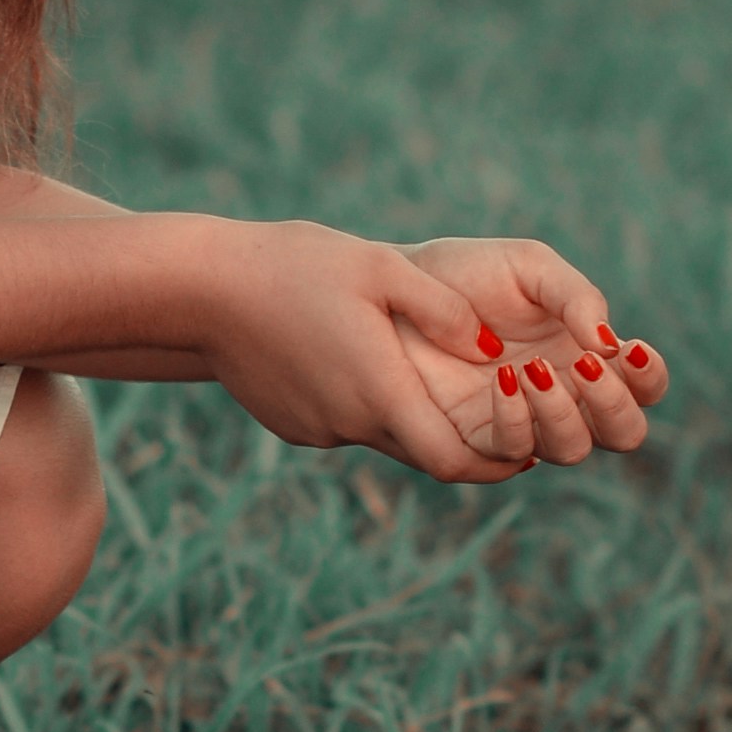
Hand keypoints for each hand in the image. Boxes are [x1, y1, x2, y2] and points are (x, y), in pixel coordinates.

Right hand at [197, 221, 510, 478]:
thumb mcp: (381, 268)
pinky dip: (365, 404)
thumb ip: (445, 309)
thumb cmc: (294, 266)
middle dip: (464, 440)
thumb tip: (492, 350)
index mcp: (380, 392)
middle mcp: (350, 424)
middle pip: (424, 454)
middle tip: (499, 415)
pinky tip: (354, 356)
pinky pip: (345, 423)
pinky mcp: (293, 424)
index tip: (531, 454)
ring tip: (417, 367)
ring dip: (409, 415)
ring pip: (383, 435)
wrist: (200, 289)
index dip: (499, 465)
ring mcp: (317, 429)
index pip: (453, 461)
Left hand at [399, 236, 667, 469]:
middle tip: (586, 367)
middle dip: (614, 406)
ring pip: (572, 450)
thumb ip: (577, 298)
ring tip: (535, 368)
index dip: (648, 377)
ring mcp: (525, 424)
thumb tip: (610, 343)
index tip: (629, 348)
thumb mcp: (530, 268)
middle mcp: (566, 399)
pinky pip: (513, 451)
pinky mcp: (477, 440)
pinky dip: (517, 418)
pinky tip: (505, 378)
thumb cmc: (468, 274)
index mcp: (588, 356)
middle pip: (622, 433)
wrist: (399, 288)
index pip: (644, 387)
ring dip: (564, 414)